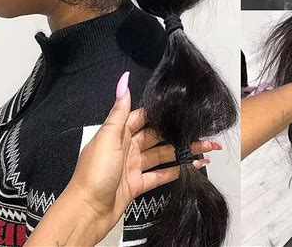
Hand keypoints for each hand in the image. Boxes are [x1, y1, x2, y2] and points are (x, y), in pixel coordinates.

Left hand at [66, 72, 219, 240]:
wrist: (86, 212)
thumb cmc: (94, 172)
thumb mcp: (107, 138)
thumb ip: (119, 110)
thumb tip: (123, 80)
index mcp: (119, 133)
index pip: (144, 117)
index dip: (162, 112)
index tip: (182, 107)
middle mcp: (127, 147)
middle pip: (158, 136)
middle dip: (178, 133)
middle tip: (202, 130)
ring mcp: (133, 166)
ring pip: (163, 154)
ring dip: (183, 151)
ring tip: (206, 147)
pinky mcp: (138, 184)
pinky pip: (161, 174)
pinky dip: (177, 170)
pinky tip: (193, 166)